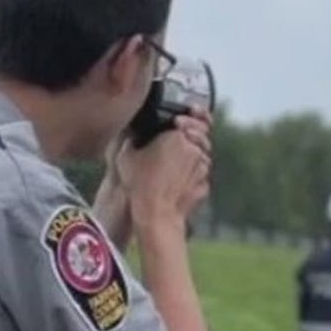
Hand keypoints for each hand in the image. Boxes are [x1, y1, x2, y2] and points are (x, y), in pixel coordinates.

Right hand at [124, 108, 211, 230]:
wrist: (156, 213)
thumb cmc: (140, 184)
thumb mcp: (126, 156)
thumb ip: (132, 140)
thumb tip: (132, 135)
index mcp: (177, 135)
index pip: (192, 118)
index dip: (188, 117)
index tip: (179, 120)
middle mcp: (194, 148)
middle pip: (201, 134)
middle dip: (195, 133)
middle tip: (182, 137)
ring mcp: (202, 166)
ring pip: (202, 154)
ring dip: (194, 154)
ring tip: (177, 161)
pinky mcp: (204, 183)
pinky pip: (201, 172)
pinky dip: (195, 172)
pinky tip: (181, 177)